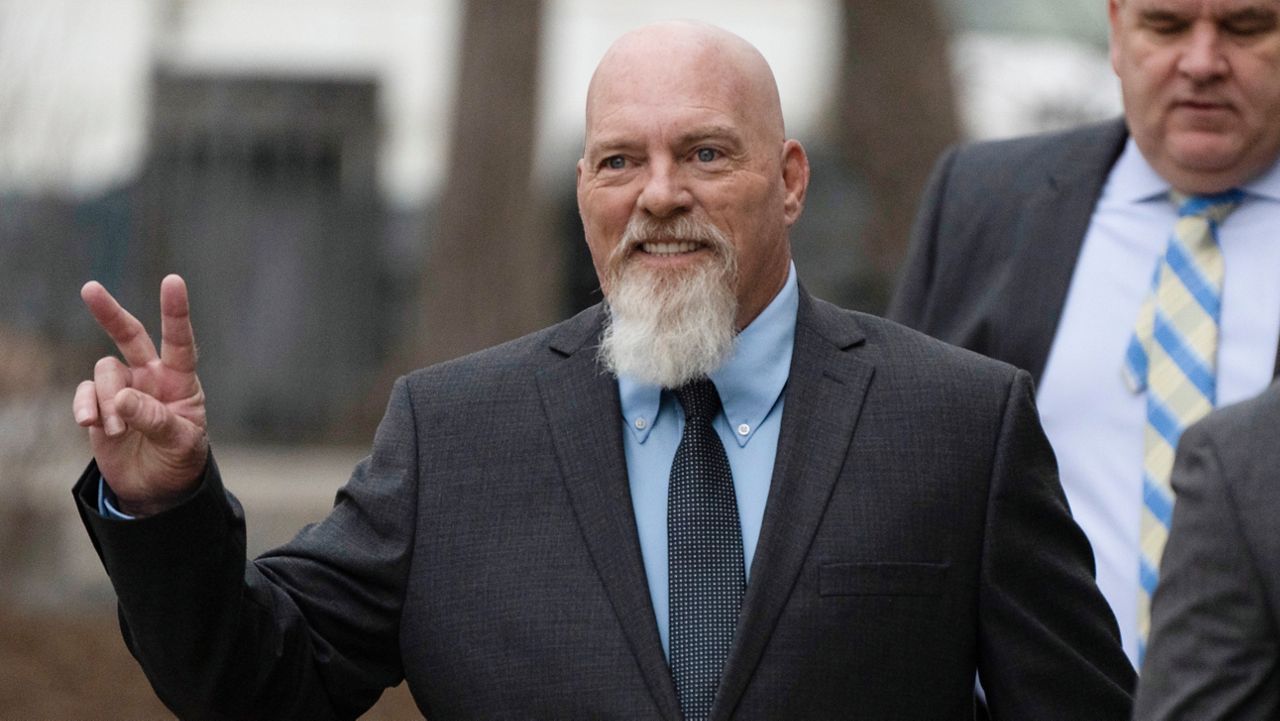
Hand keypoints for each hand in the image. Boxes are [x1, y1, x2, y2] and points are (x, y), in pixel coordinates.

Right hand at [73, 274, 208, 515]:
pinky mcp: (100, 406)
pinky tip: (90, 424)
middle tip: (90, 288)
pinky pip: (86, 394)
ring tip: (115, 429)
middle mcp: (151, 378)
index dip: (176, 312)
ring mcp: (124, 390)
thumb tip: (122, 399)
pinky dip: (86, 406)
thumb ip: (155, 419)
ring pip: (106, 372)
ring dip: (107, 400)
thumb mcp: (180, 443)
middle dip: (110, 313)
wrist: (158, 488)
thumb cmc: (180, 459)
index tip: (173, 280)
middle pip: (130, 337)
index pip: (180, 342)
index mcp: (181, 381)